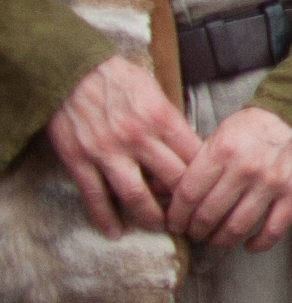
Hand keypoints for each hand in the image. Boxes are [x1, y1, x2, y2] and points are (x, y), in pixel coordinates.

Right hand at [44, 51, 198, 236]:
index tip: (209, 190)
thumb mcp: (155, 92)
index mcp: (161, 119)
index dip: (205, 178)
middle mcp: (138, 139)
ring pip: (136, 196)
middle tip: (190, 215)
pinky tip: (115, 232)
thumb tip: (188, 149)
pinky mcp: (79, 161)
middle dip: (184, 203)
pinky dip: (105, 218)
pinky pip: (95, 197)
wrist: (71, 70)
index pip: (194, 158)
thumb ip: (170, 122)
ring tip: (159, 227)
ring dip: (150, 217)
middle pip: (172, 181)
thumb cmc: (118, 78)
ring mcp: (107, 152)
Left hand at [167, 104, 291, 251]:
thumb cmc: (253, 128)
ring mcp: (272, 183)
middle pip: (209, 215)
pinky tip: (248, 245)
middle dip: (195, 230)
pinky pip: (274, 229)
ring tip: (215, 240)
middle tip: (193, 233)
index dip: (177, 216)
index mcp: (222, 151)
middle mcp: (246, 169)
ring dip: (221, 240)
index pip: (189, 194)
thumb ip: (193, 164)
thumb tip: (162, 191)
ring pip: (238, 227)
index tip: (174, 223)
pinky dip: (258, 244)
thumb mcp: (217, 135)